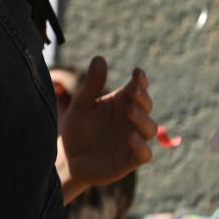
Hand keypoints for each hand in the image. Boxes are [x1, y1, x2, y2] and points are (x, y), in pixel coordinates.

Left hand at [62, 56, 155, 193]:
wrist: (68, 159)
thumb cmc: (77, 128)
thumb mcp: (81, 105)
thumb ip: (91, 84)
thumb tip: (100, 58)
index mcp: (122, 102)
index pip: (137, 88)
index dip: (141, 80)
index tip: (137, 72)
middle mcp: (131, 120)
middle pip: (146, 106)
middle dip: (142, 97)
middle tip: (132, 91)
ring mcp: (134, 140)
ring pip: (150, 128)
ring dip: (142, 118)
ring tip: (129, 109)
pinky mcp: (130, 160)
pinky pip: (143, 153)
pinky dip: (140, 145)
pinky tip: (131, 136)